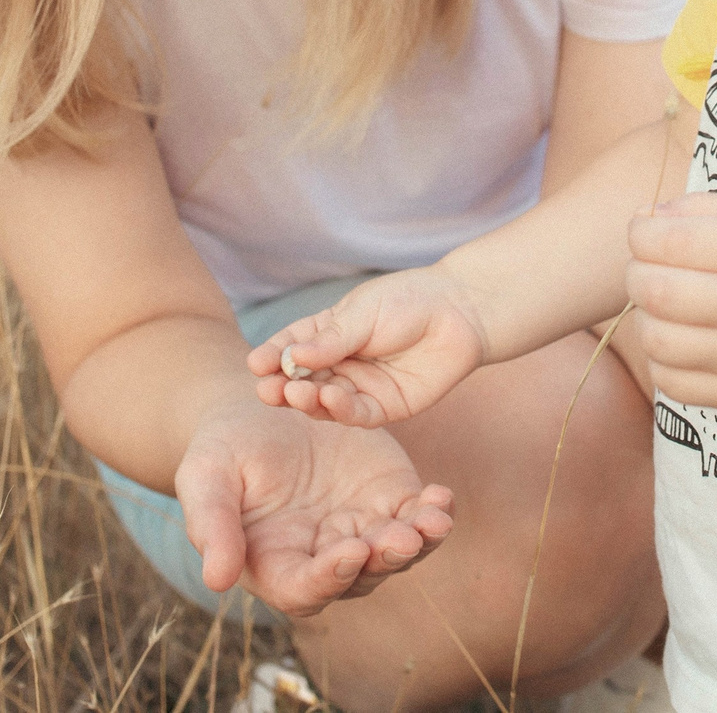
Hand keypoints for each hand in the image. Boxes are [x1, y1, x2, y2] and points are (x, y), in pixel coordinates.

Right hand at [172, 402, 454, 617]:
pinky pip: (416, 515)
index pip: (305, 588)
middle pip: (360, 576)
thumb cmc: (224, 449)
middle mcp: (324, 557)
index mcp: (277, 564)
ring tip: (432, 520)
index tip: (348, 552)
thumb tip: (217, 581)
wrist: (262, 405)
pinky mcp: (388, 497)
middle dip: (383, 560)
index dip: (327, 578)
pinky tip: (441, 497)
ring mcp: (361, 529)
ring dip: (418, 542)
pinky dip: (432, 511)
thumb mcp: (205, 478)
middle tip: (400, 539)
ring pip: (397, 553)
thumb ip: (212, 526)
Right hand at [244, 267, 490, 427]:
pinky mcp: (385, 408)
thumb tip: (292, 358)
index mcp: (328, 335)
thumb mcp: (361, 313)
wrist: (460, 312)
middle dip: (282, 385)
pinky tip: (330, 397)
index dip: (273, 357)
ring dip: (307, 399)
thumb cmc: (408, 301)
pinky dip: (340, 409)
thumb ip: (330, 340)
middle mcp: (340, 364)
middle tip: (267, 389)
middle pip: (303, 380)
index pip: (292, 348)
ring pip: (324, 402)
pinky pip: (356, 415)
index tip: (256, 364)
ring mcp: (361, 388)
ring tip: (295, 392)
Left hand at [625, 191, 716, 414]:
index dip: (641, 231)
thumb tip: (645, 218)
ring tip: (662, 306)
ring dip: (645, 317)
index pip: (675, 241)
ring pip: (657, 340)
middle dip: (635, 272)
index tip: (642, 229)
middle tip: (645, 267)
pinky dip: (660, 358)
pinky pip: (670, 382)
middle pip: (658, 291)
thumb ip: (706, 210)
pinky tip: (678, 340)